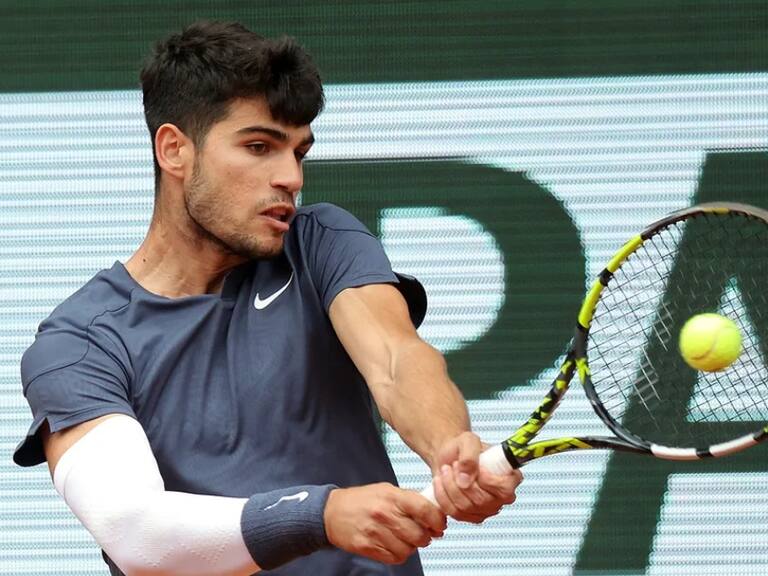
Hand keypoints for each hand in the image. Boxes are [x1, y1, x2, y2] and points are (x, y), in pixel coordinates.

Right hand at [324, 483, 446, 563]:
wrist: (332, 512)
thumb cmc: (362, 500)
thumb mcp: (386, 490)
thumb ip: (409, 500)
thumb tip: (433, 513)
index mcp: (392, 497)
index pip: (425, 510)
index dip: (438, 520)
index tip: (440, 524)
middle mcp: (384, 514)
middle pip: (419, 534)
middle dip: (426, 537)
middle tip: (424, 534)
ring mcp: (375, 532)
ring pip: (408, 549)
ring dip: (412, 547)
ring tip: (406, 539)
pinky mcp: (367, 547)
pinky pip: (394, 558)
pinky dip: (398, 554)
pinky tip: (394, 545)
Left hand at [430, 431, 522, 522]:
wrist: (448, 456)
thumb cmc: (462, 448)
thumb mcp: (467, 441)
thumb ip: (469, 456)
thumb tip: (465, 479)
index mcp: (509, 477)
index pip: (505, 489)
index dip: (488, 481)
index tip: (478, 468)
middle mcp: (500, 497)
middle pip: (481, 501)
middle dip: (460, 480)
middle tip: (454, 464)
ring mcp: (486, 509)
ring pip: (464, 507)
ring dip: (449, 486)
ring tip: (446, 470)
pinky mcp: (470, 516)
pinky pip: (453, 512)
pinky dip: (442, 495)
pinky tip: (440, 482)